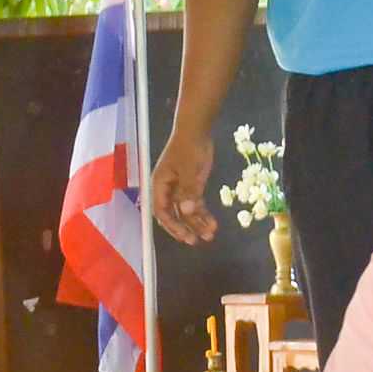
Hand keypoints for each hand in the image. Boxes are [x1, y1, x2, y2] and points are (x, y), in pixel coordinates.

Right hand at [149, 130, 216, 244]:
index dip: (173, 227)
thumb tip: (187, 211)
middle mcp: (167, 189)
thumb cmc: (189, 148)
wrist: (197, 130)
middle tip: (198, 241)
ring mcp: (179, 188)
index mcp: (160, 185)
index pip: (162, 212)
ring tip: (211, 234)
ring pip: (186, 211)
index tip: (185, 237)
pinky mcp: (191, 185)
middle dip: (186, 228)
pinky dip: (203, 213)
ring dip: (197, 223)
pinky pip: (195, 203)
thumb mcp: (190, 171)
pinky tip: (212, 222)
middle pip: (174, 214)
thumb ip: (189, 192)